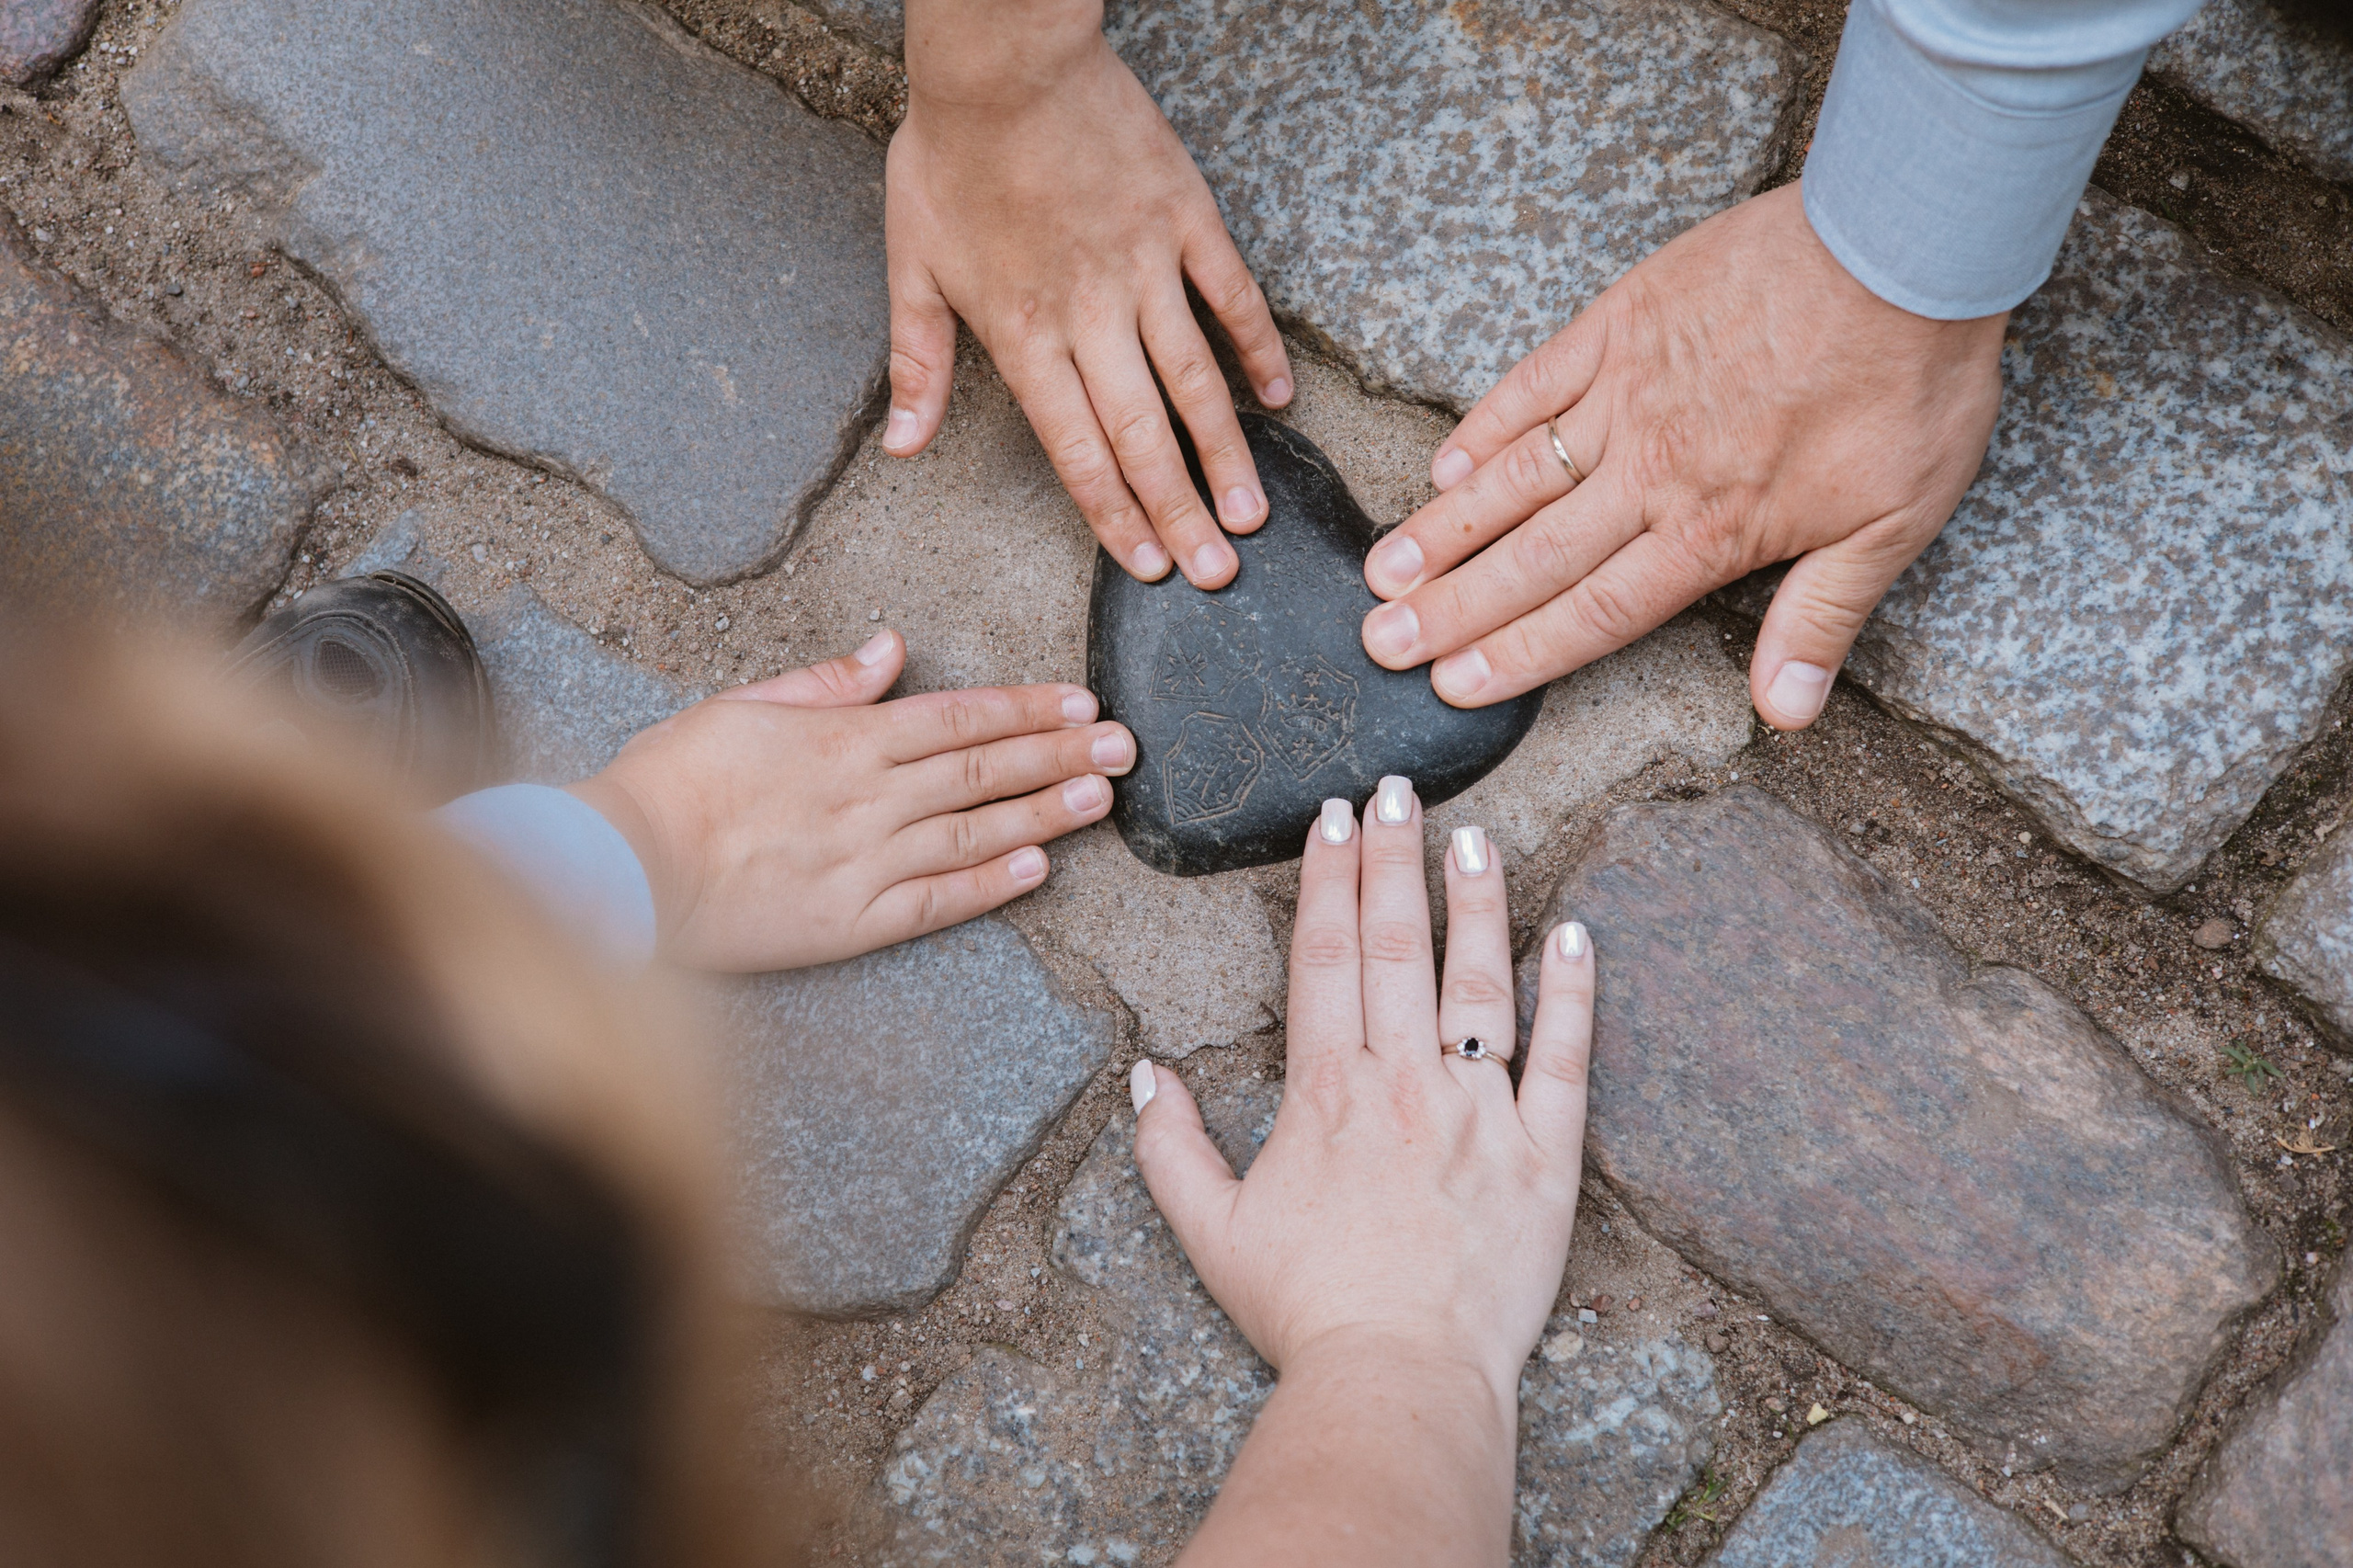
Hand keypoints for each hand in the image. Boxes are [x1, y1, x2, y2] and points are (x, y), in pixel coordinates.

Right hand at [566, 631, 1130, 970]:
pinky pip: (938, 901)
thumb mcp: (745, 705)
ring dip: (1047, 812)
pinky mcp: (851, 923)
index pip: (959, 717)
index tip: (1080, 703)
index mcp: (846, 739)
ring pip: (977, 831)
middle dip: (1062, 754)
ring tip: (1104, 797)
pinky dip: (992, 884)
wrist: (623, 865)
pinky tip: (1039, 869)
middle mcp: (871, 797)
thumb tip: (892, 649)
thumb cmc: (672, 782)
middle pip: (984, 769)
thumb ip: (828, 681)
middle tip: (1125, 745)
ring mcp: (867, 862)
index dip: (1027, 709)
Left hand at [885, 3, 1292, 588]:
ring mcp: (1147, 267)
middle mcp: (1092, 314)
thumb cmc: (950, 157)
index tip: (1147, 566)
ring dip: (1225, 454)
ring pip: (1196, 379)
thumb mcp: (911, 263)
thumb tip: (904, 447)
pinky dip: (1258, 350)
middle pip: (1143, 433)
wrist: (1004, 61)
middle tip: (1217, 574)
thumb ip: (917, 362)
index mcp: (1024, 335)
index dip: (1114, 514)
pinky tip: (1277, 399)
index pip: (1077, 448)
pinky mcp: (1185, 220)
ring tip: (1251, 515)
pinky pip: (1233, 296)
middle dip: (1181, 513)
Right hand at [1132, 784, 1593, 1563]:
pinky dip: (1571, 993)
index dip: (1331, 879)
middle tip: (1400, 790)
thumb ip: (1169, 1148)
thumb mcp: (1209, 1232)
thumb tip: (1144, 1076)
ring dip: (1477, 902)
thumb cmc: (1305, 1310)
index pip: (1327, 956)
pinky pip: (1563, 1058)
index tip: (1336, 819)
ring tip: (1476, 836)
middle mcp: (1405, 1084)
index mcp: (1326, 1092)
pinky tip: (1572, 935)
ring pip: (1480, 983)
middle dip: (1397, 859)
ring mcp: (1480, 1114)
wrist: (1399, 1377)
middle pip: (1400, 947)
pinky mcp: (1546, 1156)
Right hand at [1357, 182, 2007, 728]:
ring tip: (1384, 571)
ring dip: (1445, 529)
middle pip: (1532, 558)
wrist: (1902, 245)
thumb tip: (1785, 713)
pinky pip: (1534, 384)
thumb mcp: (1893, 523)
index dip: (1518, 654)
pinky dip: (1485, 425)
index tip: (1452, 686)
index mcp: (1709, 531)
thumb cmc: (1908, 386)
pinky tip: (1444, 462)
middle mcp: (1649, 472)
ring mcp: (1625, 394)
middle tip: (1380, 641)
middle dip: (1452, 608)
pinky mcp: (1621, 325)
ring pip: (1515, 478)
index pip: (1594, 611)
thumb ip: (1823, 618)